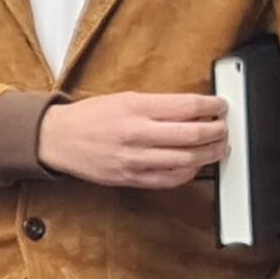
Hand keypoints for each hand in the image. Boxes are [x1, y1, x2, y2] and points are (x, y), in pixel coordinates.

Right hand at [37, 92, 231, 190]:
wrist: (56, 139)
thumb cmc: (89, 117)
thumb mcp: (124, 98)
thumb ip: (159, 105)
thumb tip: (195, 110)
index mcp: (136, 107)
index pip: (189, 106)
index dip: (213, 107)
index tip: (221, 107)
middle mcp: (137, 133)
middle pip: (195, 134)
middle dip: (218, 131)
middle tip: (223, 128)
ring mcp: (135, 159)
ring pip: (188, 160)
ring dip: (210, 154)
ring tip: (217, 147)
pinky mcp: (131, 178)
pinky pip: (171, 179)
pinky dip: (190, 173)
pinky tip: (194, 165)